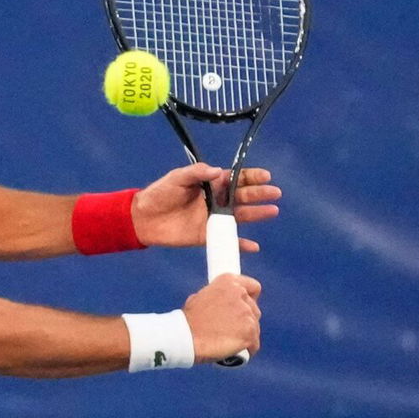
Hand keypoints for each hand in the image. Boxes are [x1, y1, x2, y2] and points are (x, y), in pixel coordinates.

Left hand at [131, 162, 280, 250]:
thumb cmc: (160, 193)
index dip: (251, 177)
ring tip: (272, 211)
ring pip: (239, 216)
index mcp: (209, 184)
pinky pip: (227, 239)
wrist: (143, 218)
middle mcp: (214, 201)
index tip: (265, 176)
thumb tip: (218, 171)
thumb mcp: (177, 178)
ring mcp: (212, 219)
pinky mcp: (206, 236)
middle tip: (275, 193)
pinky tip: (253, 246)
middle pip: (242, 196)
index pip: (234, 179)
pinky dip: (240, 244)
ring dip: (256, 214)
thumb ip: (197, 174)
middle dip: (259, 194)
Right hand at [182, 274, 261, 363]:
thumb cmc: (187, 321)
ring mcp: (247, 314)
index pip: (253, 287)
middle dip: (245, 320)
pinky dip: (246, 349)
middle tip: (230, 330)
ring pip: (254, 328)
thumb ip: (216, 297)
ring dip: (245, 336)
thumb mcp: (199, 298)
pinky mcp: (249, 333)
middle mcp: (240, 295)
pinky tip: (234, 352)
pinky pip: (254, 344)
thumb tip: (222, 303)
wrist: (184, 337)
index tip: (244, 307)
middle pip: (254, 310)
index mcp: (229, 282)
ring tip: (228, 343)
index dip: (250, 298)